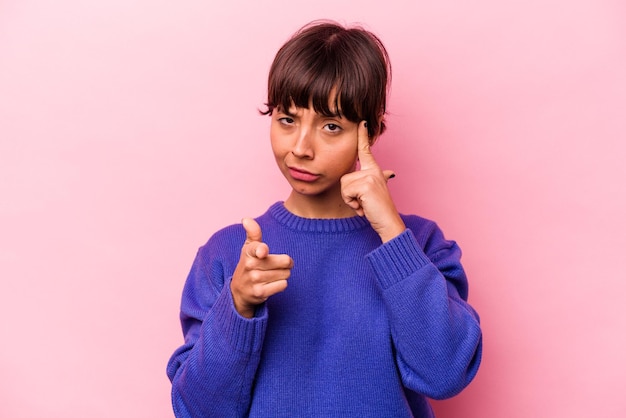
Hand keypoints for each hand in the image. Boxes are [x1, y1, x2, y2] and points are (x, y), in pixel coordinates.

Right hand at [230, 218, 293, 317]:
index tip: (262, 253)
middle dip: (285, 264)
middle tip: (277, 266)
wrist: (239, 291)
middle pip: (285, 261)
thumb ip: (253, 232)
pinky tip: (271, 284)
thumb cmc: (249, 265)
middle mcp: (250, 265)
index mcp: (248, 251)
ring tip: (272, 275)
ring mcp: (254, 279)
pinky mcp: (259, 292)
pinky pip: (282, 285)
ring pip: (285, 274)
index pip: (258, 248)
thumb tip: (246, 219)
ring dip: (283, 275)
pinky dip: (281, 284)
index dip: (262, 250)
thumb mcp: (249, 248)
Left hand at [341, 121, 405, 241]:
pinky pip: (346, 192)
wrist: (389, 223)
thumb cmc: (379, 211)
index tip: (362, 122)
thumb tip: (390, 173)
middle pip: (345, 177)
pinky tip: (364, 207)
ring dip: (350, 200)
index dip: (363, 136)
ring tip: (364, 205)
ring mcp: (370, 176)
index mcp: (375, 171)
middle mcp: (374, 170)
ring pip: (344, 185)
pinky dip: (352, 203)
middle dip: (349, 195)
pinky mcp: (366, 184)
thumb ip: (372, 182)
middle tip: (364, 203)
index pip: (365, 151)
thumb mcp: (373, 193)